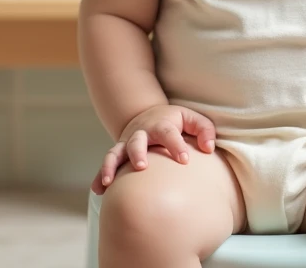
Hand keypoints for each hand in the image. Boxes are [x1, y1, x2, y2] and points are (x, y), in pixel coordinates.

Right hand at [91, 104, 216, 194]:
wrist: (148, 115)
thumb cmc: (174, 122)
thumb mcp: (192, 119)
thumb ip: (204, 130)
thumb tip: (208, 148)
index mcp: (161, 126)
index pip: (168, 134)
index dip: (176, 145)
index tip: (184, 160)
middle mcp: (141, 134)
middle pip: (136, 141)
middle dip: (137, 153)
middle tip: (141, 167)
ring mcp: (127, 144)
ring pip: (115, 152)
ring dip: (110, 165)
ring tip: (108, 181)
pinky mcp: (118, 154)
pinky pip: (106, 164)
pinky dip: (99, 175)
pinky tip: (97, 190)